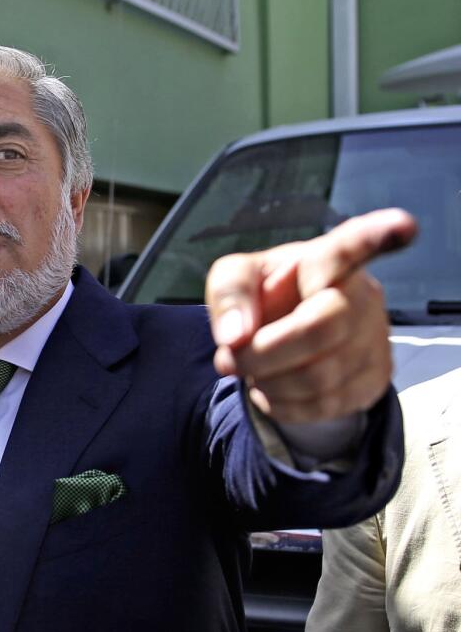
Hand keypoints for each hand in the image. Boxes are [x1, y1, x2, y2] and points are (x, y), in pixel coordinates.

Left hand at [205, 208, 416, 423]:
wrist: (288, 330)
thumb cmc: (267, 294)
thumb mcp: (235, 279)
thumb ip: (229, 294)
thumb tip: (236, 336)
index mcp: (325, 259)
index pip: (351, 246)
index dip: (378, 236)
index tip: (402, 226)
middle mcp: (361, 295)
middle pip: (319, 330)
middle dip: (262, 353)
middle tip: (229, 358)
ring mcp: (375, 338)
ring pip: (320, 377)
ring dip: (269, 383)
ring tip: (254, 370)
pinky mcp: (376, 377)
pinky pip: (326, 406)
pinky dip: (285, 405)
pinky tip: (275, 387)